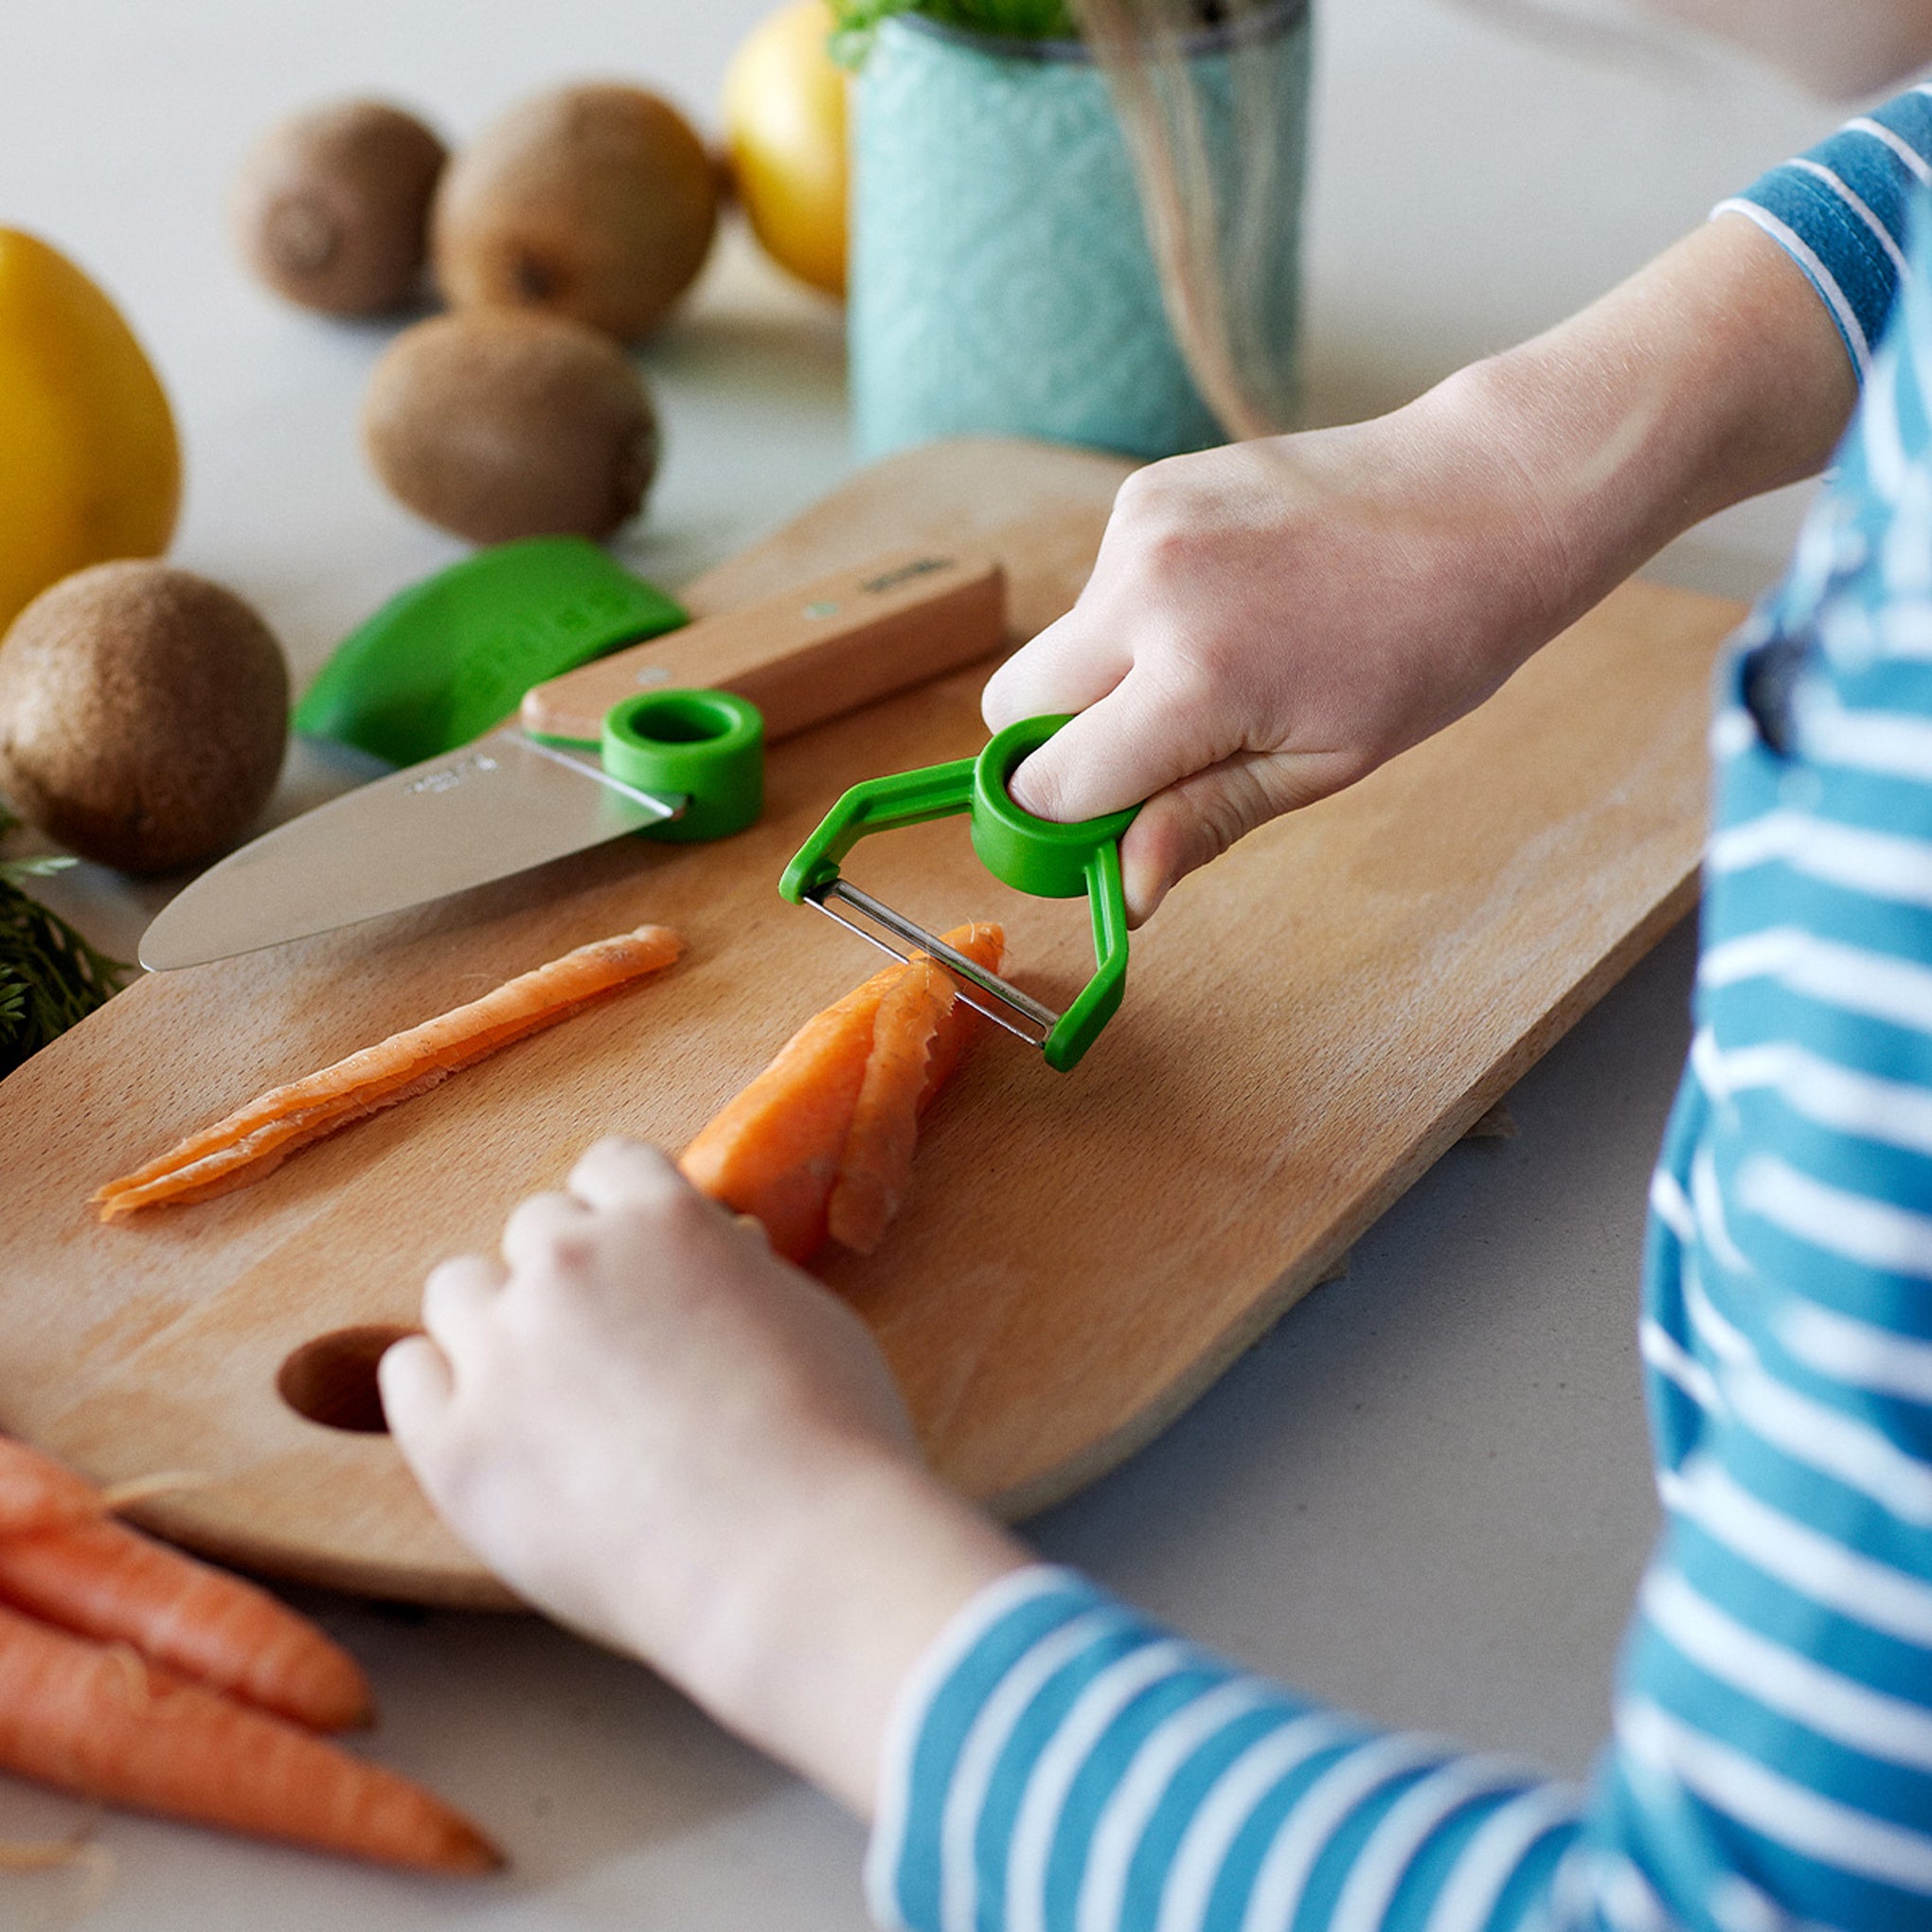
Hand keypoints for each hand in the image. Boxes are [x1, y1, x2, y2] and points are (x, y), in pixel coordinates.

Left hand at [379, 1138, 1023, 1814]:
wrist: (791, 1564)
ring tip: (549, 1392)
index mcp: (661, 1217)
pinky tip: (491, 1428)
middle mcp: (570, 1262)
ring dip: (497, 1323)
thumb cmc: (833, 1444)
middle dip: (570, 1275)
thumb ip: (734, 1269)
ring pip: (459, 1290)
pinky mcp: (457, 1444)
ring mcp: (505, 1351)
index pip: (608, 1167)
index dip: (625, 1218)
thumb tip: (715, 1253)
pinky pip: (407, 1376)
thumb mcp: (804, 1311)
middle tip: (610, 1349)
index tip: (640, 1265)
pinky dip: (441, 1391)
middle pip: (535, 1228)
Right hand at [985, 217, 1856, 924]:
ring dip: (1104, 683)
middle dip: (1061, 751)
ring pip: (1056, 648)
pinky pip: (1097, 590)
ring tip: (1223, 669)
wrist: (1483, 495)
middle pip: (1013, 707)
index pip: (1050, 784)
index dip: (1065, 826)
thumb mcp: (1324, 763)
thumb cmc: (1427, 644)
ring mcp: (1139, 527)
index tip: (1104, 838)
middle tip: (1149, 766)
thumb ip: (1205, 820)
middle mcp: (1146, 590)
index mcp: (1196, 678)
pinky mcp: (1145, 490)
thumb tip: (1126, 892)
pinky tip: (1227, 609)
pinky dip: (1135, 619)